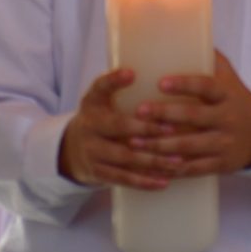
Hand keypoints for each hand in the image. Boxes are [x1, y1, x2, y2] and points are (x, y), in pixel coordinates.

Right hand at [58, 69, 177, 189]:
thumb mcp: (102, 98)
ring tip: (177, 161)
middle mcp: (89, 125)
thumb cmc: (100, 116)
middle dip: (146, 129)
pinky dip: (144, 181)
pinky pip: (124, 178)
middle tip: (172, 129)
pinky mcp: (98, 173)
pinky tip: (164, 181)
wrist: (73, 149)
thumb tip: (153, 70)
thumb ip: (119, 85)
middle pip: (118, 127)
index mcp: (92, 102)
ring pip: (125, 157)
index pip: (100, 87)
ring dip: (153, 160)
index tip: (132, 73)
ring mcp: (92, 151)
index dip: (114, 80)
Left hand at [130, 51, 250, 177]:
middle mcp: (226, 118)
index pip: (205, 86)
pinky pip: (194, 168)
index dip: (184, 84)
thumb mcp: (228, 76)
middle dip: (165, 115)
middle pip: (194, 117)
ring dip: (160, 145)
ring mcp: (224, 143)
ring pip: (189, 146)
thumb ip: (210, 57)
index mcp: (226, 94)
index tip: (160, 82)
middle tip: (139, 112)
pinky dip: (172, 168)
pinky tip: (152, 165)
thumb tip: (187, 31)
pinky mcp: (221, 164)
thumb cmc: (234, 97)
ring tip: (134, 142)